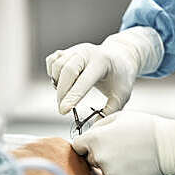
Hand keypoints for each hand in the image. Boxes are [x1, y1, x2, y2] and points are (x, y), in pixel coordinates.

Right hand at [46, 27, 162, 114]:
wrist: (120, 57)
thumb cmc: (121, 78)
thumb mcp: (122, 95)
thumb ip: (110, 111)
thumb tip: (95, 125)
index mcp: (102, 62)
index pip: (84, 80)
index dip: (72, 97)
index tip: (63, 111)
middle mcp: (87, 52)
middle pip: (67, 71)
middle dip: (62, 93)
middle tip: (63, 109)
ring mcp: (76, 49)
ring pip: (57, 66)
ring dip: (57, 84)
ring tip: (66, 96)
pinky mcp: (68, 50)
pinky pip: (52, 61)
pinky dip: (52, 73)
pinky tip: (62, 83)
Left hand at [72, 111, 174, 174]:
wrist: (167, 146)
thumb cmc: (145, 127)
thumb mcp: (120, 117)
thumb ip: (99, 125)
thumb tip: (89, 134)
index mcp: (95, 138)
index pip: (77, 146)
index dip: (86, 145)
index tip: (95, 145)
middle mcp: (98, 157)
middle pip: (90, 159)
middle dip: (100, 154)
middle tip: (119, 148)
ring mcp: (108, 172)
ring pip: (102, 171)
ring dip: (111, 166)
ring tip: (129, 157)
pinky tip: (133, 166)